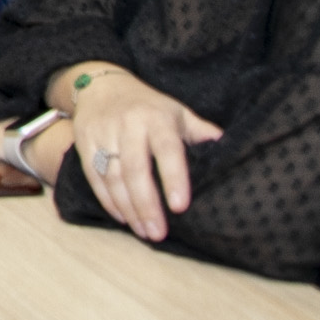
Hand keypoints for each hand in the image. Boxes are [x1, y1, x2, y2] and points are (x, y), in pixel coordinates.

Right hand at [58, 62, 221, 241]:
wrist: (100, 85)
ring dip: (128, 208)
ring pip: (112, 177)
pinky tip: (122, 217)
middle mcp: (127, 124)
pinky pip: (94, 176)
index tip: (180, 208)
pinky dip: (107, 200)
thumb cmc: (148, 105)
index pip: (167, 150)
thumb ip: (202, 133)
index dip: (174, 179)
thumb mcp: (178, 112)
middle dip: (146, 204)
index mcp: (156, 118)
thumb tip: (234, 151)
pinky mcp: (85, 142)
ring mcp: (102, 133)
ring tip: (143, 231)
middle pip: (134, 169)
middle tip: (158, 233)